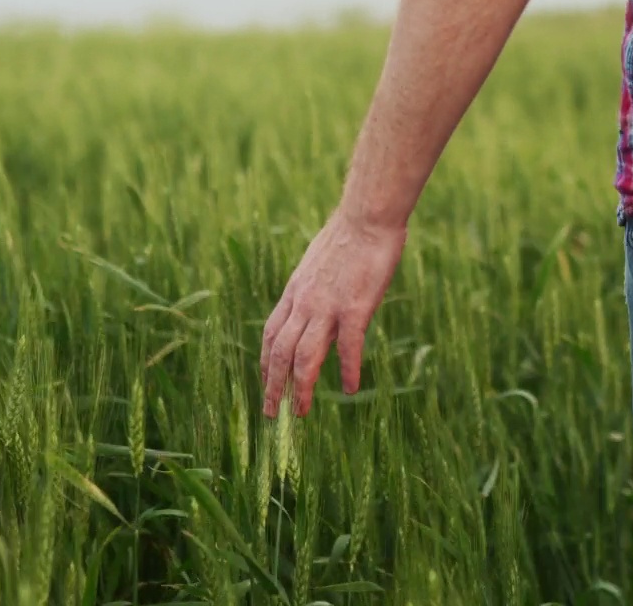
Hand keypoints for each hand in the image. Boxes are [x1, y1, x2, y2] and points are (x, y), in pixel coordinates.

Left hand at [260, 209, 405, 417]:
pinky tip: (349, 389)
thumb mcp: (318, 265)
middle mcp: (304, 303)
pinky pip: (347, 347)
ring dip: (299, 388)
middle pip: (280, 353)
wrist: (366, 217)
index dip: (266, 364)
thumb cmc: (348, 237)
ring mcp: (327, 307)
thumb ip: (312, 290)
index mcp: (294, 293)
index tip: (266, 385)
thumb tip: (312, 306)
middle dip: (273, 386)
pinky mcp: (354, 307)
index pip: (271, 335)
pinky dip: (347, 370)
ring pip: (305, 356)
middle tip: (272, 414)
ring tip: (299, 413)